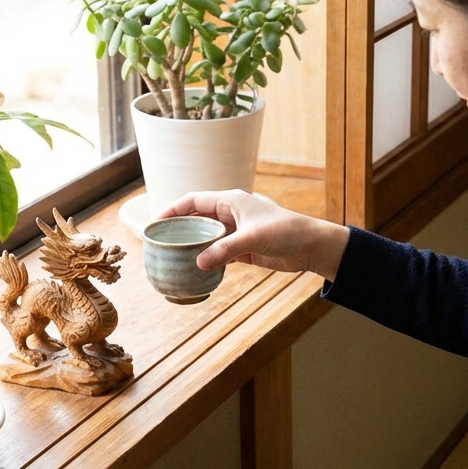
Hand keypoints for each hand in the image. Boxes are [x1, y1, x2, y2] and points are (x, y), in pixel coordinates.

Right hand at [158, 190, 349, 279]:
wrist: (311, 246)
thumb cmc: (286, 231)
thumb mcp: (253, 238)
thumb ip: (225, 249)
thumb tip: (198, 262)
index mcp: (231, 201)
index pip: (194, 201)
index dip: (173, 209)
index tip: (155, 222)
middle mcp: (230, 214)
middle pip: (196, 218)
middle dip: (178, 228)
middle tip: (158, 242)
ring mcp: (235, 232)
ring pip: (205, 236)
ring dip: (191, 245)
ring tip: (170, 256)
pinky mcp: (242, 249)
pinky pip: (217, 252)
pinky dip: (205, 258)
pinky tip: (193, 267)